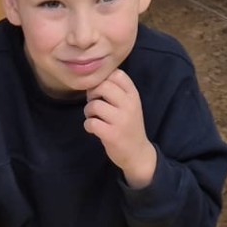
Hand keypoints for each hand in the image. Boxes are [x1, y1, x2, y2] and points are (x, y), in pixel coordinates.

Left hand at [83, 70, 157, 186]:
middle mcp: (129, 105)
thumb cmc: (129, 126)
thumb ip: (117, 91)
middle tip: (94, 103)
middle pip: (103, 86)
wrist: (137, 153)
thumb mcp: (129, 105)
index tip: (101, 91)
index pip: (116, 74)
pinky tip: (93, 129)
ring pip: (94, 105)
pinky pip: (91, 122)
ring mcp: (121, 120)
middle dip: (92, 93)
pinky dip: (88, 125)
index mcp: (133, 95)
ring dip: (88, 111)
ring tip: (94, 118)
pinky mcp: (112, 134)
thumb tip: (93, 80)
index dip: (103, 79)